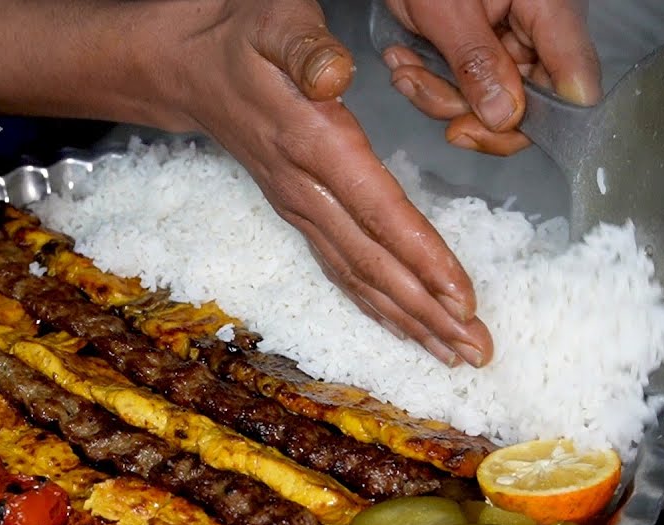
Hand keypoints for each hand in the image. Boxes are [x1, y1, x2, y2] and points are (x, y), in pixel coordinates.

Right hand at [162, 0, 492, 366]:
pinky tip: (404, 327)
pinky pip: (339, 269)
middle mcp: (304, 189)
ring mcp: (297, 208)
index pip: (376, 211)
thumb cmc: (241, 37)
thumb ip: (306, 48)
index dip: (421, 257)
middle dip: (425, 311)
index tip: (461, 297)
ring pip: (356, 276)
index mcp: (313, 142)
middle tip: (475, 350)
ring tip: (454, 353)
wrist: (187, 67)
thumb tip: (334, 75)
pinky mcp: (297, 213)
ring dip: (406, 320)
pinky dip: (374, 305)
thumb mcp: (274, 22)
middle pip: (371, 262)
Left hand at [381, 0, 601, 154]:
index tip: (485, 128)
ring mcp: (509, 45)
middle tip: (421, 87)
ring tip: (405, 64)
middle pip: (524, 106)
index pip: (575, 84)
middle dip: (463, 108)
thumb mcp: (447, 10)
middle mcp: (537, 34)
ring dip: (435, 94)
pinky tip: (407, 58)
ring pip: (484, 105)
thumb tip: (506, 118)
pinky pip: (462, 90)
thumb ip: (478, 63)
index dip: (539, 121)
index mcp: (550, 12)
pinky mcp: (481, 53)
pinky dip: (428, 82)